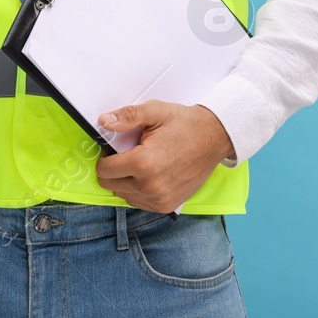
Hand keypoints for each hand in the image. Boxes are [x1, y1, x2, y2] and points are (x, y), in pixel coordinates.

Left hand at [94, 100, 237, 212]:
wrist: (214, 138)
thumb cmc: (185, 124)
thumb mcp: (155, 111)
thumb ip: (127, 116)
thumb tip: (103, 121)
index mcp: (144, 163)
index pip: (104, 170)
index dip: (106, 157)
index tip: (116, 149)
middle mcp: (150, 186)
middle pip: (110, 185)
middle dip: (114, 169)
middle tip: (131, 154)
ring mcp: (159, 199)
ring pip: (123, 195)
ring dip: (126, 181)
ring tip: (143, 164)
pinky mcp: (167, 206)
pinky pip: (138, 203)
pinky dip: (138, 191)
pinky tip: (150, 175)